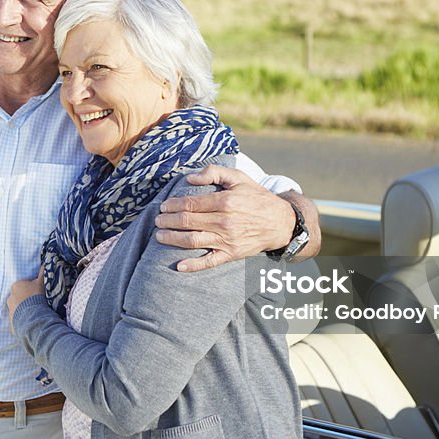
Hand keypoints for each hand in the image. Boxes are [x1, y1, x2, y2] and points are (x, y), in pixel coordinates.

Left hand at [8, 270, 44, 329]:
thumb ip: (41, 274)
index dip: (29, 289)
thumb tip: (44, 264)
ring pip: (17, 306)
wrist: (32, 314)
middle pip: (18, 296)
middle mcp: (10, 296)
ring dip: (23, 308)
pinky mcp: (11, 318)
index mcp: (16, 286)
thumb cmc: (35, 296)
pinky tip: (29, 317)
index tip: (35, 293)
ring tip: (32, 311)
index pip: (22, 285)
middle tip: (34, 301)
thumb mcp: (40, 283)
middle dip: (25, 298)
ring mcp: (10, 308)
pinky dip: (21, 317)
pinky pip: (17, 316)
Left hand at [154, 165, 295, 271]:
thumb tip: (190, 178)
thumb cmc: (257, 197)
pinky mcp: (231, 254)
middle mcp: (224, 221)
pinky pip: (209, 262)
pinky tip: (179, 266)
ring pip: (192, 240)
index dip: (173, 205)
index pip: (191, 203)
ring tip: (159, 236)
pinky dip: (193, 265)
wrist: (280, 222)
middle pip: (188, 221)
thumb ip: (214, 172)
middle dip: (168, 221)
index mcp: (225, 201)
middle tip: (157, 220)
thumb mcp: (239, 177)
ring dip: (172, 239)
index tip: (164, 206)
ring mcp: (227, 240)